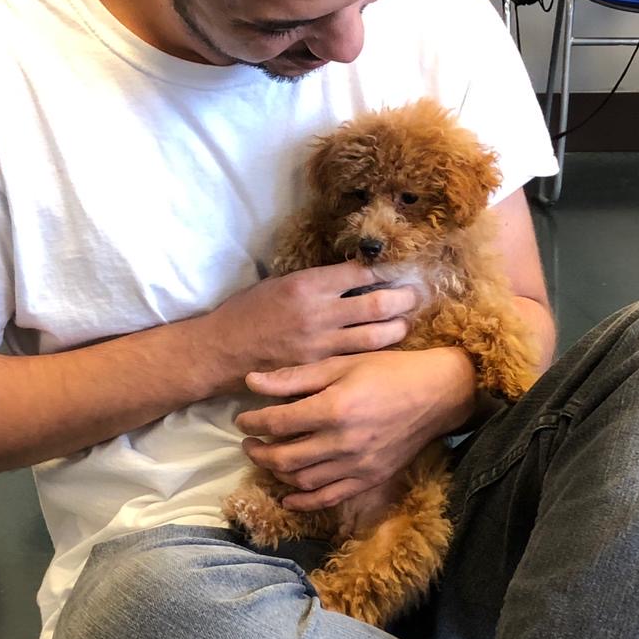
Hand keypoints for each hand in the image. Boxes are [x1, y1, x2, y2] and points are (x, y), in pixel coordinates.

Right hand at [211, 263, 419, 391]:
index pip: (361, 272)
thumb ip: (315, 283)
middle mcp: (320, 313)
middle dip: (404, 298)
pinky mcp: (319, 369)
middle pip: (378, 304)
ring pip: (376, 337)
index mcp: (309, 284)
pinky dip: (375, 354)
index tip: (400, 268)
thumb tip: (349, 277)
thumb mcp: (278, 284)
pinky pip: (357, 361)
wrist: (221, 350)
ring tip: (406, 323)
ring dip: (397, 329)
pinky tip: (386, 351)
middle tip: (418, 295)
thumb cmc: (246, 312)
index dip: (386, 270)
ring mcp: (321, 345)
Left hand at [235, 347, 475, 510]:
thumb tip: (252, 381)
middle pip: (284, 457)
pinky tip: (287, 497)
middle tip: (248, 443)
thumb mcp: (341, 364)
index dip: (253, 423)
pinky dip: (304, 502)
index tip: (243, 420)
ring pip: (302, 481)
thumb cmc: (390, 370)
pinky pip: (329, 498)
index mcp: (333, 409)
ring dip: (277, 474)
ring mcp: (357, 465)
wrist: (438, 393)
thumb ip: (295, 377)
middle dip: (258, 452)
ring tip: (267, 460)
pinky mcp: (370, 478)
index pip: (277, 423)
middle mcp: (342, 443)